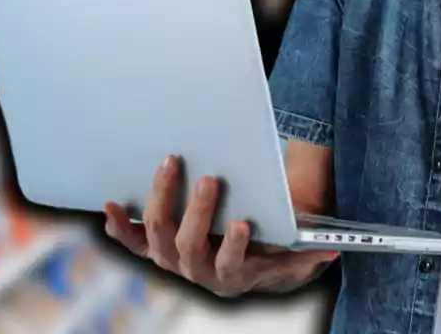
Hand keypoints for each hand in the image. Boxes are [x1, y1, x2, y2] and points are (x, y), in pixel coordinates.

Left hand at [103, 155, 338, 297]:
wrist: (246, 267)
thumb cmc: (267, 251)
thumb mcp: (289, 253)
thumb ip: (306, 251)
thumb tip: (330, 250)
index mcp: (234, 273)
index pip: (233, 264)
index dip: (235, 248)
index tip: (244, 224)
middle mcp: (199, 271)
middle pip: (190, 246)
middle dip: (200, 212)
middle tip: (211, 179)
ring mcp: (173, 260)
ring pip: (160, 237)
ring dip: (163, 201)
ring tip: (171, 166)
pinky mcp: (155, 248)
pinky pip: (130, 242)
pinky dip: (118, 225)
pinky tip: (109, 205)